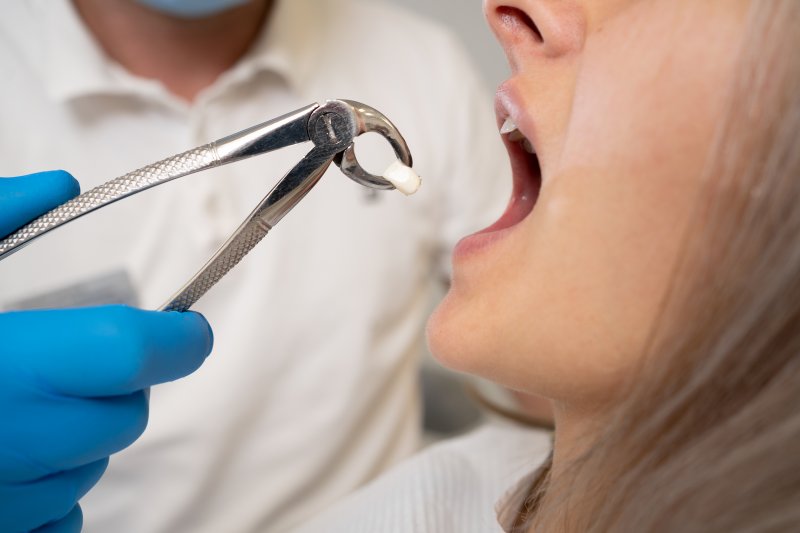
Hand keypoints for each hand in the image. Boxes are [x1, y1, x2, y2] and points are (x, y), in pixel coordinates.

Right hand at [0, 172, 213, 532]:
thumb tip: (58, 187)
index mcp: (2, 363)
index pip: (132, 354)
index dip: (178, 340)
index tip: (187, 328)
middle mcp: (9, 440)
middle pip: (125, 414)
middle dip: (121, 384)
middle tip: (75, 359)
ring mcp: (0, 499)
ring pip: (93, 465)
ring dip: (80, 434)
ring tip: (17, 404)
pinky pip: (59, 516)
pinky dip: (52, 486)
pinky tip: (9, 455)